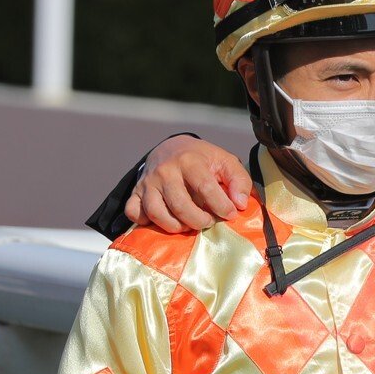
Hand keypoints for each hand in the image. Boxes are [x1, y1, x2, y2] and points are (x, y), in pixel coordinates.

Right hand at [124, 135, 251, 232]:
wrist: (171, 148)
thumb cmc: (203, 159)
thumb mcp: (226, 162)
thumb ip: (239, 181)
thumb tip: (240, 204)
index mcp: (189, 160)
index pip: (205, 187)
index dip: (220, 205)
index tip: (230, 214)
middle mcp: (165, 171)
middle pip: (180, 204)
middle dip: (198, 220)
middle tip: (208, 222)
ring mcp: (147, 182)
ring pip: (156, 212)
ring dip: (175, 226)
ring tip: (189, 225)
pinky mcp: (135, 192)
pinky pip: (134, 212)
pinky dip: (147, 222)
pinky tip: (164, 220)